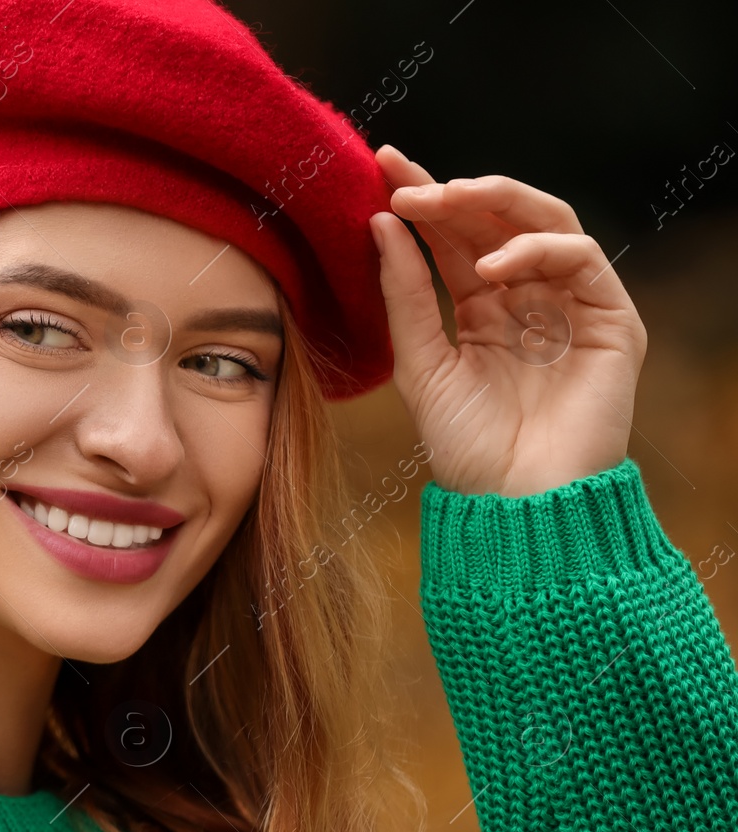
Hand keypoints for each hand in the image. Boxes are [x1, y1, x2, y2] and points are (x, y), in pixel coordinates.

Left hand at [368, 144, 646, 496]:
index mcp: (483, 311)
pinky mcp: (611, 320)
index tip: (380, 167)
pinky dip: (534, 249)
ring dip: (492, 203)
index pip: (451, 240)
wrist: (517, 503)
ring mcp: (572, 306)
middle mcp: (529, 299)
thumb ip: (404, 296)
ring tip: (442, 201)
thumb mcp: (420, 364)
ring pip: (545, 222)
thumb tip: (381, 223)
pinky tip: (489, 265)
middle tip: (403, 177)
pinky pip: (580, 258)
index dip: (421, 201)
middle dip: (450, 191)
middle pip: (496, 222)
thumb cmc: (467, 447)